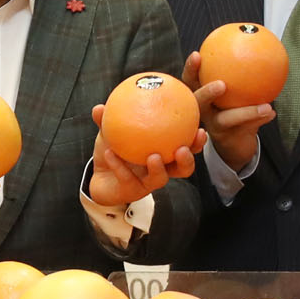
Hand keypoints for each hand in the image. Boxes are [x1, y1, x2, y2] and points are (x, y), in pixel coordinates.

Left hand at [87, 106, 202, 208]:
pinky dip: (119, 165)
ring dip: (158, 169)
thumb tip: (100, 106)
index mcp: (164, 153)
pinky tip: (111, 153)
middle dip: (188, 160)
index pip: (186, 146)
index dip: (196, 141)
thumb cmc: (114, 151)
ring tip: (154, 157)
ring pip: (160, 179)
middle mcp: (161, 170)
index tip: (200, 129)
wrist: (100, 177)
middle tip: (183, 148)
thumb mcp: (111, 134)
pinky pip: (127, 178)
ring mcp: (148, 183)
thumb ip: (107, 121)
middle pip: (183, 169)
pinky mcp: (132, 192)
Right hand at [184, 48, 277, 171]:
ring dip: (246, 112)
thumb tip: (259, 45)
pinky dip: (259, 119)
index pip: (190, 81)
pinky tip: (271, 113)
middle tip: (221, 84)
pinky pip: (245, 128)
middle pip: (199, 102)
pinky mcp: (227, 139)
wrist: (234, 142)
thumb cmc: (234, 109)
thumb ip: (239, 73)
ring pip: (227, 119)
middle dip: (207, 92)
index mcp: (201, 97)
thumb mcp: (234, 92)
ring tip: (265, 106)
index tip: (197, 55)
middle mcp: (203, 112)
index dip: (191, 69)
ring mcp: (214, 127)